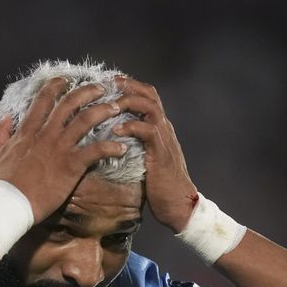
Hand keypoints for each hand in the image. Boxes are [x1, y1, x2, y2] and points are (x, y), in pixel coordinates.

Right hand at [0, 77, 127, 222]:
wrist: (10, 205)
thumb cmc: (2, 183)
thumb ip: (0, 133)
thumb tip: (5, 117)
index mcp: (27, 131)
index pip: (43, 100)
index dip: (55, 86)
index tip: (65, 80)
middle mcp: (46, 135)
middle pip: (69, 104)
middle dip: (87, 91)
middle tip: (100, 88)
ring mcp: (59, 149)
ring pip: (86, 120)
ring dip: (103, 110)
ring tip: (115, 107)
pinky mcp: (71, 166)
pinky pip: (96, 151)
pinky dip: (111, 147)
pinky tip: (122, 148)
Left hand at [112, 77, 198, 232]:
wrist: (179, 204)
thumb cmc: (159, 185)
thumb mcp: (145, 158)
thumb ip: (134, 145)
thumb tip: (112, 139)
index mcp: (160, 127)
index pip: (147, 96)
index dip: (129, 85)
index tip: (110, 82)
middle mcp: (164, 127)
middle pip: (149, 94)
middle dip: (127, 85)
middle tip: (107, 83)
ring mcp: (164, 138)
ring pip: (149, 107)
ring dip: (128, 101)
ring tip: (109, 104)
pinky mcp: (161, 152)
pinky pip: (147, 131)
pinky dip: (131, 126)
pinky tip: (116, 130)